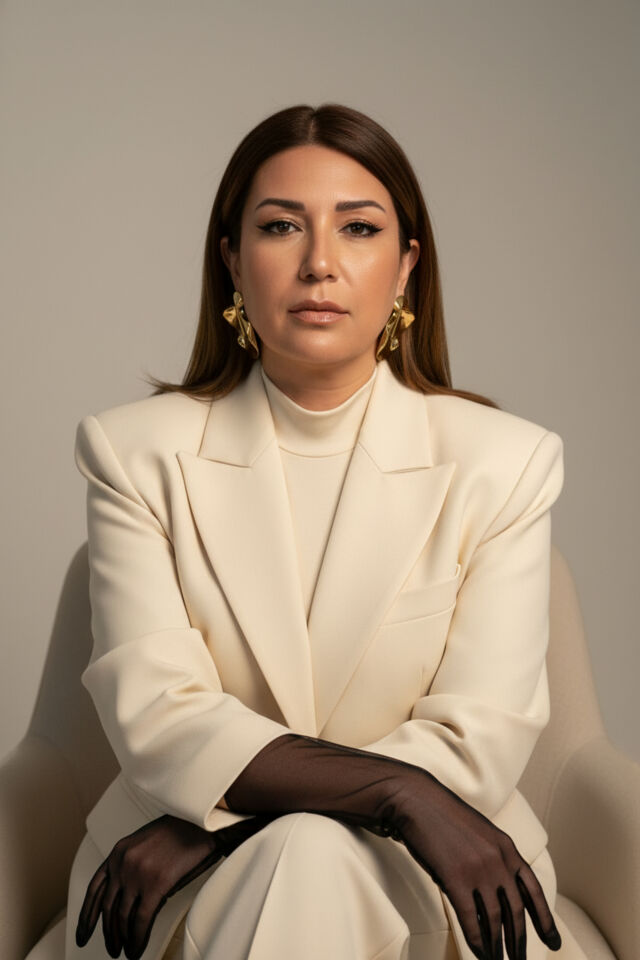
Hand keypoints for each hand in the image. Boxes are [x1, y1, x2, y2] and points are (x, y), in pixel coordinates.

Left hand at [75, 812, 275, 958]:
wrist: (202, 822)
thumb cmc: (180, 830)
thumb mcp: (145, 843)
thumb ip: (132, 866)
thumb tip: (129, 898)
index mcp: (118, 852)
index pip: (95, 890)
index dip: (86, 916)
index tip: (83, 933)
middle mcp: (123, 863)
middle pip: (107, 908)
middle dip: (108, 933)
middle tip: (111, 948)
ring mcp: (138, 874)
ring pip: (123, 918)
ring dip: (123, 939)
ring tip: (126, 951)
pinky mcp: (156, 885)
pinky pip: (141, 920)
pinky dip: (137, 939)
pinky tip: (137, 948)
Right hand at [390, 771, 561, 959]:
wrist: (417, 800)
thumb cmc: (443, 816)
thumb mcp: (479, 833)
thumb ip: (492, 858)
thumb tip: (494, 894)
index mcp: (507, 847)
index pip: (533, 890)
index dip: (545, 920)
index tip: (554, 943)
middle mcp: (498, 860)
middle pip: (515, 912)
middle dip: (518, 942)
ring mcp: (478, 870)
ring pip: (494, 920)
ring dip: (497, 947)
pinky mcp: (455, 879)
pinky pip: (470, 920)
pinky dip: (477, 942)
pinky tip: (479, 953)